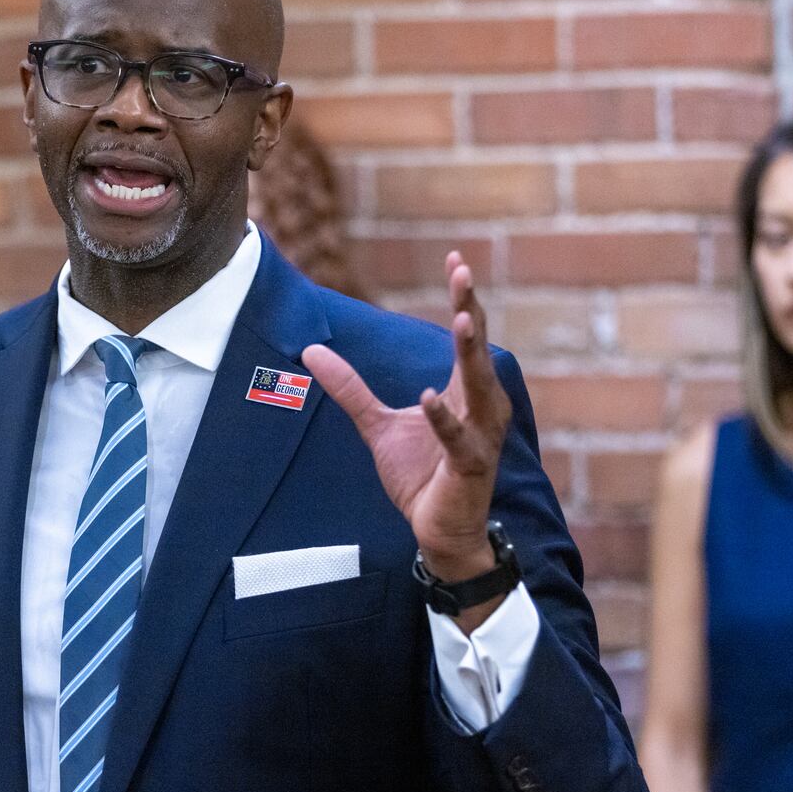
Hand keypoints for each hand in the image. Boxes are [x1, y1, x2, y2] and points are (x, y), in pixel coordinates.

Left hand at [303, 253, 511, 628]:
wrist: (438, 531)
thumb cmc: (420, 475)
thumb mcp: (377, 424)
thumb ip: (350, 388)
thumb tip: (311, 350)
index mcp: (466, 392)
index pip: (467, 336)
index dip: (463, 299)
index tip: (456, 259)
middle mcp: (481, 407)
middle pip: (478, 350)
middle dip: (471, 310)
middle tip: (463, 273)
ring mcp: (480, 438)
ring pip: (480, 388)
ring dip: (471, 354)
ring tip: (462, 319)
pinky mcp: (469, 468)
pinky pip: (459, 440)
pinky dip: (444, 419)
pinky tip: (430, 396)